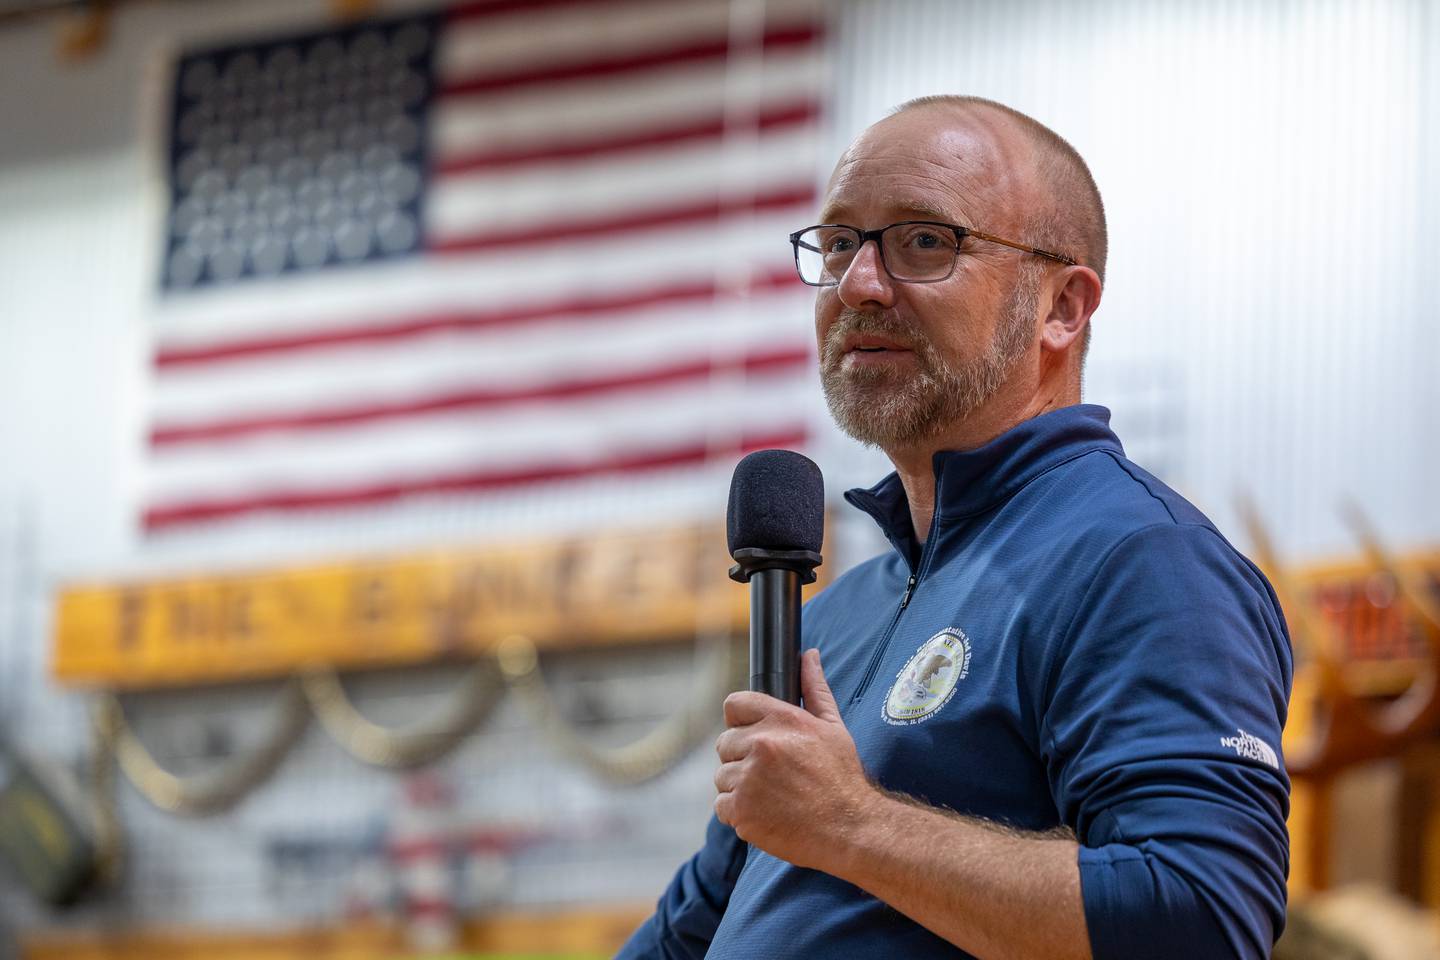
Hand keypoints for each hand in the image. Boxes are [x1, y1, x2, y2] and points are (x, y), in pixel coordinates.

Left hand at [713, 649, 876, 871]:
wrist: (850, 828)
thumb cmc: (842, 777)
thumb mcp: (833, 727)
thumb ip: (814, 689)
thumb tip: (809, 655)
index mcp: (781, 720)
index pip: (734, 704)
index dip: (741, 721)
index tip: (752, 735)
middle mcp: (761, 745)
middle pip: (725, 743)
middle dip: (742, 757)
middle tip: (771, 773)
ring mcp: (748, 779)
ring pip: (722, 776)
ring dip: (740, 786)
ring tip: (773, 796)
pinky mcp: (740, 810)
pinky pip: (721, 805)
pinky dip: (738, 812)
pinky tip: (766, 813)